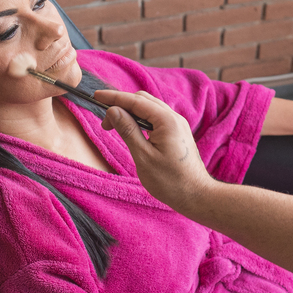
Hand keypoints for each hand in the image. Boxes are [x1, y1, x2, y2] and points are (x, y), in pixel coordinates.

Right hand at [95, 89, 214, 210]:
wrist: (196, 195)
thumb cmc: (170, 181)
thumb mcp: (143, 156)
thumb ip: (128, 130)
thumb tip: (113, 110)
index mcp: (167, 121)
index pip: (136, 101)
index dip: (114, 97)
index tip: (96, 96)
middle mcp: (174, 118)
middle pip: (143, 100)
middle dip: (121, 105)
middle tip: (104, 121)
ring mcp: (177, 124)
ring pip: (150, 108)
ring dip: (131, 112)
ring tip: (114, 125)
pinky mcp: (177, 132)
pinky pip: (156, 117)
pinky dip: (141, 118)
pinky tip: (131, 129)